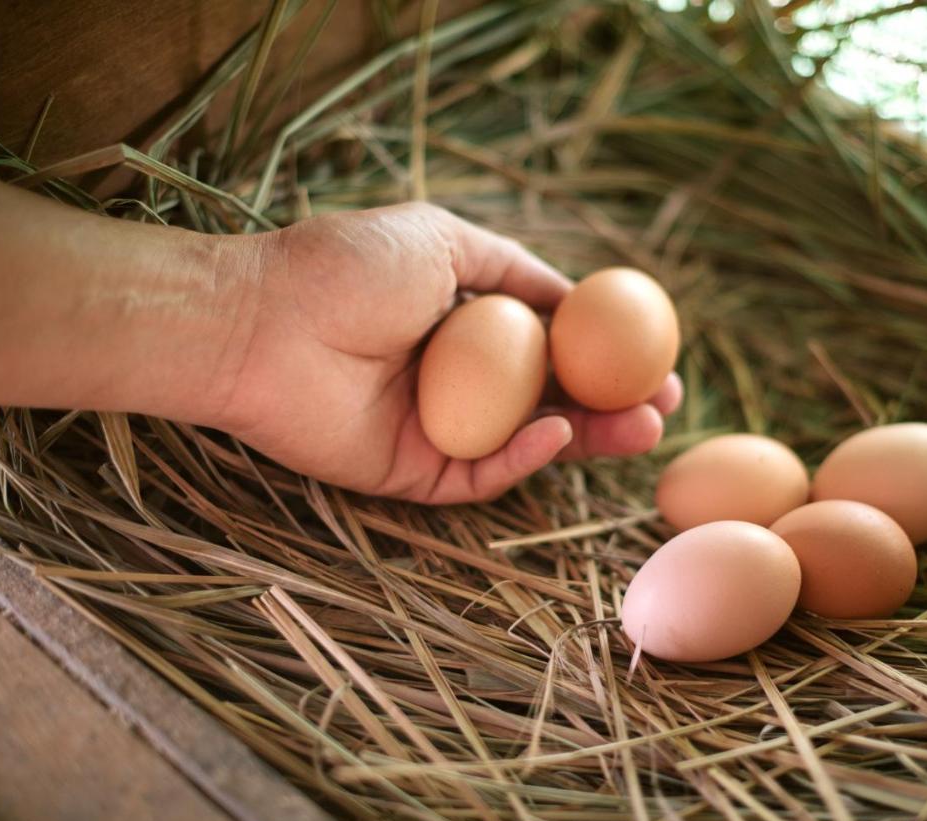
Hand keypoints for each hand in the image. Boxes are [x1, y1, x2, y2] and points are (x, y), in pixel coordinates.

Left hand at [210, 202, 681, 502]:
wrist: (261, 320)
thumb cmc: (346, 269)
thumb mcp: (443, 241)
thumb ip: (513, 269)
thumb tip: (577, 295)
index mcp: (467, 325)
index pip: (553, 348)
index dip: (608, 355)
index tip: (658, 357)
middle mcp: (460, 380)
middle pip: (554, 400)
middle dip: (614, 406)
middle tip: (665, 409)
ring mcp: (440, 429)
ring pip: (530, 443)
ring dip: (589, 437)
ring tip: (643, 430)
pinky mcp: (414, 472)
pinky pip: (483, 472)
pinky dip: (524, 456)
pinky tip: (557, 431)